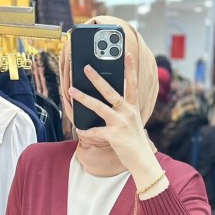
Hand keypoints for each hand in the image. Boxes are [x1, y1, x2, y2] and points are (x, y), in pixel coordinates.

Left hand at [68, 53, 154, 170]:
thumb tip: (105, 101)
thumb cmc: (134, 141)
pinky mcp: (114, 135)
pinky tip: (79, 129)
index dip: (130, 69)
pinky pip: (95, 130)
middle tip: (86, 67)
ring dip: (84, 98)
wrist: (141, 160)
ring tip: (72, 90)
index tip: (127, 54)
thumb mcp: (132, 122)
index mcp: (133, 108)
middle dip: (97, 79)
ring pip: (99, 106)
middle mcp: (128, 112)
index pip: (133, 84)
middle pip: (111, 91)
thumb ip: (122, 111)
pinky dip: (86, 130)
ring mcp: (121, 123)